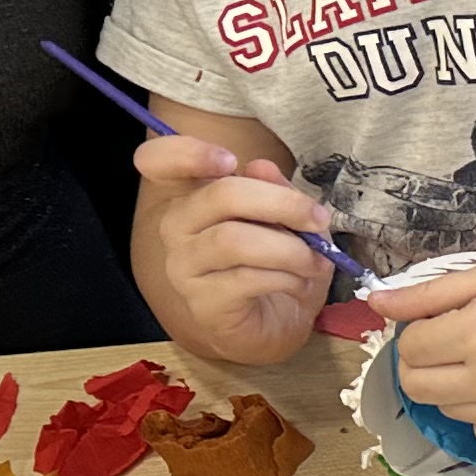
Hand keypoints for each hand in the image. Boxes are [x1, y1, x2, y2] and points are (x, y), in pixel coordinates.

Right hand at [136, 141, 336, 357]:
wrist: (273, 322)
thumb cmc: (276, 260)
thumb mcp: (288, 219)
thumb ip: (275, 189)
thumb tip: (262, 166)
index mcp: (192, 194)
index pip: (157, 161)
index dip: (186, 152)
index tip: (230, 160)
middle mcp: (177, 226)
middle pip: (220, 195)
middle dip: (283, 203)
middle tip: (318, 219)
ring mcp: (183, 265)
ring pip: (234, 240)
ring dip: (290, 249)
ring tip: (317, 261)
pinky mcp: (202, 301)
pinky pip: (245, 279)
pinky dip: (286, 278)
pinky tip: (300, 283)